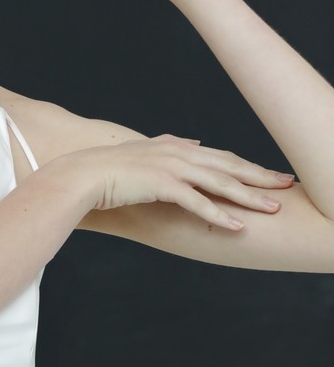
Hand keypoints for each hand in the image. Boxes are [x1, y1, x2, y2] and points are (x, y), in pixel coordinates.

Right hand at [62, 134, 294, 230]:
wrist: (81, 175)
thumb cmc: (107, 170)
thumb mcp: (142, 153)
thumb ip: (168, 146)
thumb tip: (191, 141)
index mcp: (175, 147)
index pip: (220, 156)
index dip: (246, 165)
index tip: (269, 174)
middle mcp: (178, 153)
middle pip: (228, 165)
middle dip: (259, 176)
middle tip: (286, 185)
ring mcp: (171, 168)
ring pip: (220, 183)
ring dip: (248, 197)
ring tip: (272, 208)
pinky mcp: (162, 185)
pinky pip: (198, 202)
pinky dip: (220, 214)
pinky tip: (238, 225)